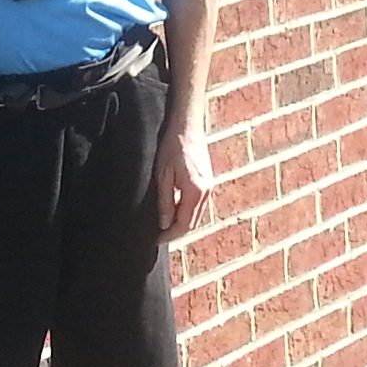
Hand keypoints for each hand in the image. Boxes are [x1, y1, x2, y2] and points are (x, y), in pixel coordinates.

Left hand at [156, 123, 213, 238]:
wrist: (187, 126)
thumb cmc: (172, 148)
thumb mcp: (163, 176)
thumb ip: (165, 201)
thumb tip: (164, 224)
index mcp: (195, 191)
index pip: (184, 224)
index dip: (170, 235)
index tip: (156, 239)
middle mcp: (206, 191)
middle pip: (193, 222)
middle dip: (176, 231)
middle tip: (159, 235)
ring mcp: (209, 186)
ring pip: (197, 214)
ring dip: (182, 222)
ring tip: (164, 224)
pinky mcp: (208, 181)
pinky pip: (199, 204)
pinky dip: (187, 211)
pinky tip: (175, 208)